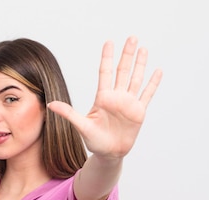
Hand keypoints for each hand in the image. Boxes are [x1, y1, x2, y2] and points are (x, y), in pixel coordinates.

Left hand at [48, 36, 161, 159]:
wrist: (109, 154)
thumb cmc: (94, 141)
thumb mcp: (81, 126)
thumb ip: (68, 113)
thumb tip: (50, 105)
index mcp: (102, 98)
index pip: (105, 72)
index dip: (107, 57)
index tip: (109, 42)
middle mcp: (116, 97)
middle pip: (122, 71)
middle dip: (127, 54)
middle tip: (131, 38)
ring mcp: (128, 103)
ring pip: (135, 79)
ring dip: (140, 64)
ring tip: (143, 49)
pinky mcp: (138, 111)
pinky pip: (147, 94)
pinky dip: (153, 83)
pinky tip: (157, 71)